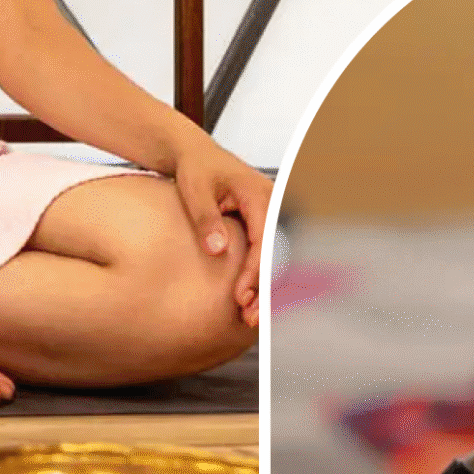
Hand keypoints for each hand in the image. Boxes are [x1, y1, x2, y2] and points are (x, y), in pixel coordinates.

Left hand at [171, 139, 271, 326]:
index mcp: (260, 194)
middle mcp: (274, 204)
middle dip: (267, 289)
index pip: (265, 241)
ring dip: (268, 289)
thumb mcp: (194, 188)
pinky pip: (271, 254)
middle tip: (250, 318)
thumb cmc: (195, 168)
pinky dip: (264, 278)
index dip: (255, 272)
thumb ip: (206, 217)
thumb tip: (217, 250)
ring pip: (279, 258)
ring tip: (251, 318)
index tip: (240, 296)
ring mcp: (273, 214)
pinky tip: (254, 301)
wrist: (196, 155)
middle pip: (279, 254)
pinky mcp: (266, 224)